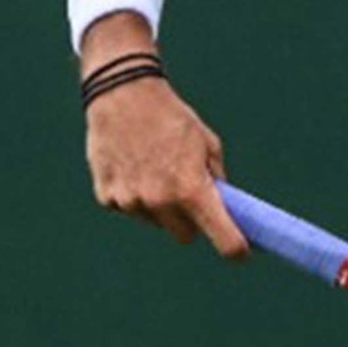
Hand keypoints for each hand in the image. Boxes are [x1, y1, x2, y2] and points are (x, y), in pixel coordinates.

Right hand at [84, 74, 247, 257]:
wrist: (123, 94)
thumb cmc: (171, 117)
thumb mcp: (208, 144)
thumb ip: (217, 180)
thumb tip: (227, 207)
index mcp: (191, 190)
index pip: (222, 238)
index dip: (235, 249)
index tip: (240, 252)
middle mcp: (160, 202)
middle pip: (185, 236)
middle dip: (191, 221)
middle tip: (188, 194)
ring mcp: (130, 202)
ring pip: (156, 222)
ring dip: (160, 207)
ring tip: (155, 168)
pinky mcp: (107, 198)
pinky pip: (129, 209)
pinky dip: (134, 196)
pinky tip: (133, 167)